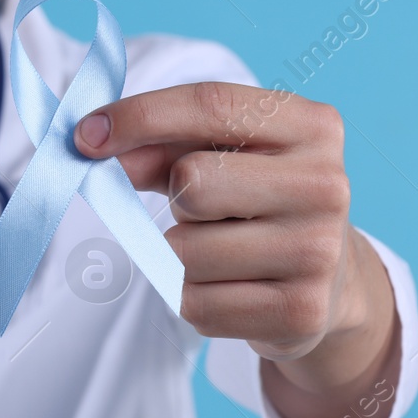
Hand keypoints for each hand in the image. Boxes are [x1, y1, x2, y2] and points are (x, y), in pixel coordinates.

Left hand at [73, 81, 398, 417]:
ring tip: (222, 250)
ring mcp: (318, 251)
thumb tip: (93, 144)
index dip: (138, 117)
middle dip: (175, 198)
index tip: (84, 136)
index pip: (209, 105)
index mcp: (311, 126)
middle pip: (192, 181)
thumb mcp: (222, 154)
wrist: (332, 278)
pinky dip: (191, 296)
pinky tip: (229, 287)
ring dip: (179, 253)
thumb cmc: (257, 199)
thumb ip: (159, 144)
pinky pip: (196, 304)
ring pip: (184, 251)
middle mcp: (326, 184)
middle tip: (199, 209)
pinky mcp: (300, 312)